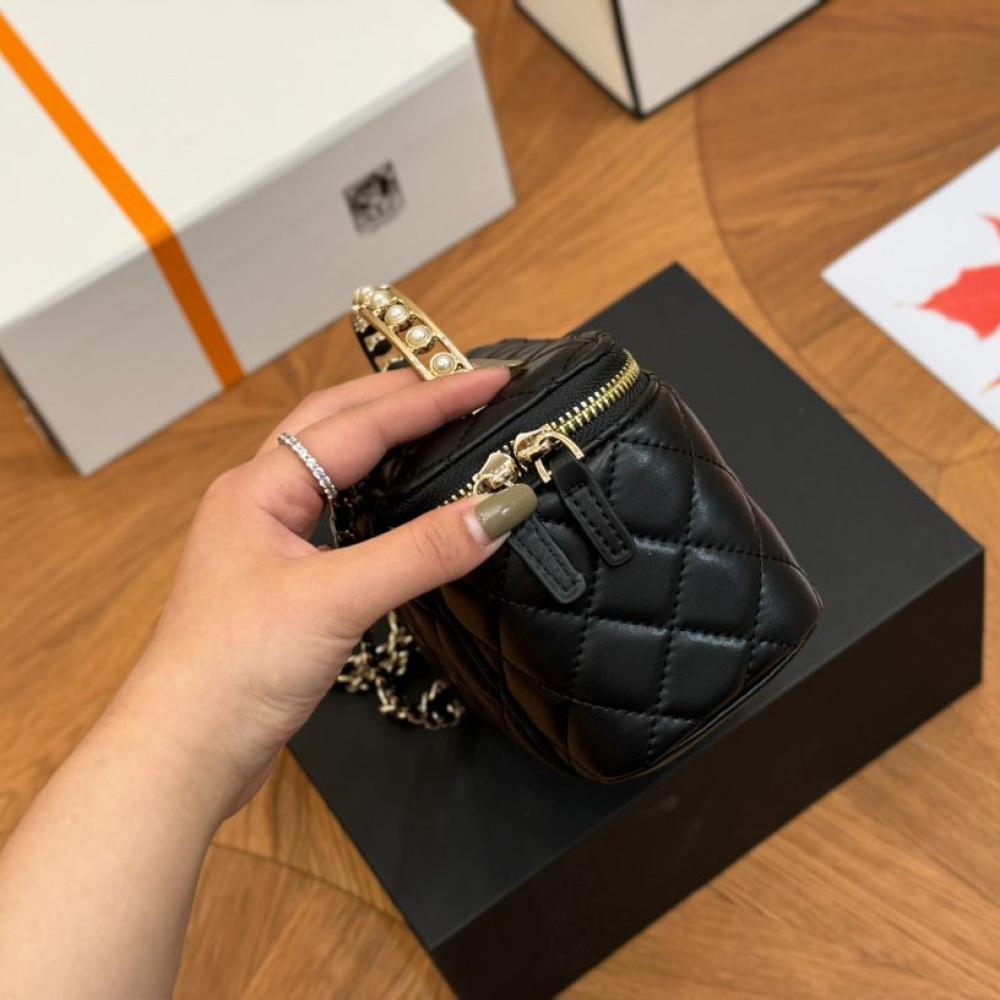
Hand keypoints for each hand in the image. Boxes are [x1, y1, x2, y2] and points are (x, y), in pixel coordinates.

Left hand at [118, 365, 535, 815]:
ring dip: (382, 434)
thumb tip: (498, 509)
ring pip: (330, 462)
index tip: (492, 379)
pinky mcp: (280, 577)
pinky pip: (333, 509)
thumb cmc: (233, 669)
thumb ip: (420, 552)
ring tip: (435, 421)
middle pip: (336, 422)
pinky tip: (395, 498)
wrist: (185, 750)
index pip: (362, 423)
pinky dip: (373, 487)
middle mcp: (258, 499)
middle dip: (401, 397)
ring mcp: (265, 537)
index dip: (433, 398)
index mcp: (260, 486)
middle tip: (465, 386)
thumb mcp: (336, 599)